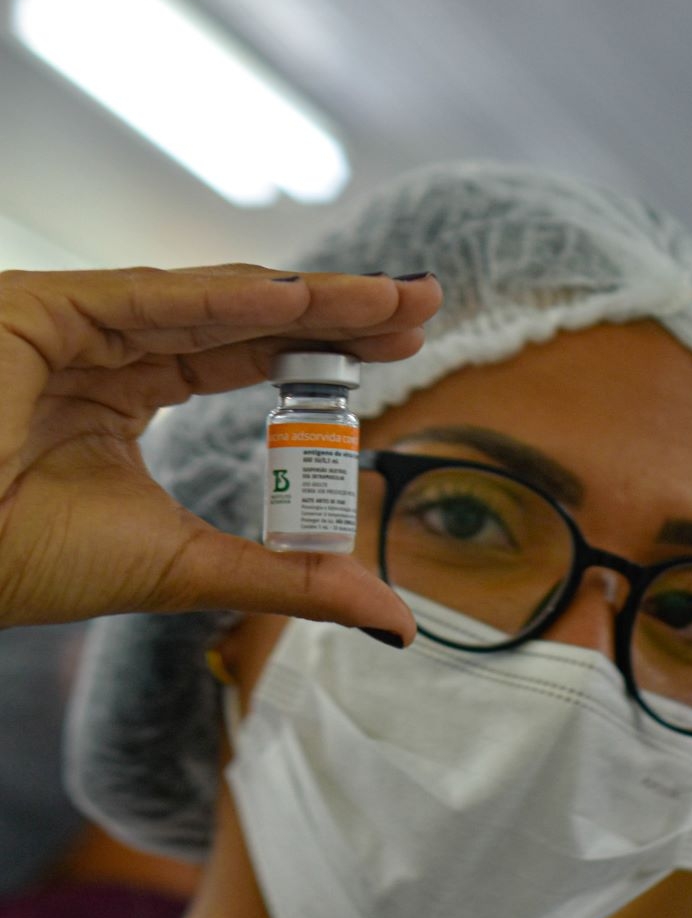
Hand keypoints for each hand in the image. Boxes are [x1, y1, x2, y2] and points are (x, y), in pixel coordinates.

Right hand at [0, 265, 438, 634]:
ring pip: (213, 300)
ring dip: (308, 297)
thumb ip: (289, 581)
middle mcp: (108, 353)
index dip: (327, 351)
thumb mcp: (186, 567)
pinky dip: (226, 297)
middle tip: (426, 299)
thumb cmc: (23, 560)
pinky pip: (150, 299)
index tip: (407, 344)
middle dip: (340, 309)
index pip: (249, 362)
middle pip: (247, 320)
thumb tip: (395, 620)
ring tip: (394, 296)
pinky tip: (301, 299)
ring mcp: (77, 327)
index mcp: (127, 401)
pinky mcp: (41, 312)